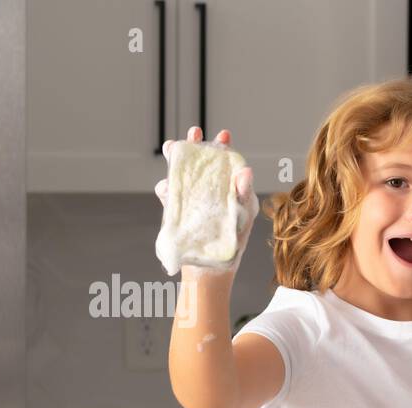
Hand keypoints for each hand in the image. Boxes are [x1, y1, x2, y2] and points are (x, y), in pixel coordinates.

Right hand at [155, 126, 258, 278]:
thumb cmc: (232, 242)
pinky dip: (165, 187)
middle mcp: (209, 189)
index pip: (226, 162)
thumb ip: (243, 194)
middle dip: (194, 144)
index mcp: (228, 188)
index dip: (223, 146)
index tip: (224, 134)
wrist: (210, 269)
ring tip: (173, 148)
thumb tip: (246, 170)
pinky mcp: (176, 209)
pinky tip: (167, 187)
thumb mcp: (242, 216)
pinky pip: (168, 192)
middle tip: (194, 133)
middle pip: (199, 161)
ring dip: (175, 158)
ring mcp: (191, 198)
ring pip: (180, 172)